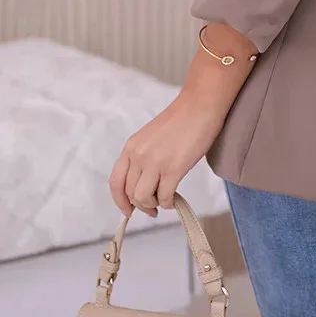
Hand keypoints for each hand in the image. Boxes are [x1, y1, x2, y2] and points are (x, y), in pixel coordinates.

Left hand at [109, 94, 224, 217]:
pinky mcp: (173, 169)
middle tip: (153, 209)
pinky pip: (164, 197)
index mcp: (131, 147)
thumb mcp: (151, 137)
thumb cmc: (182, 119)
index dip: (120, 201)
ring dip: (153, 205)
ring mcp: (154, 163)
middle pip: (130, 193)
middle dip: (141, 205)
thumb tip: (145, 183)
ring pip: (143, 198)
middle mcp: (138, 156)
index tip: (128, 211)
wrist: (200, 105)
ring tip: (164, 201)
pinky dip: (168, 203)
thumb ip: (143, 157)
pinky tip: (175, 200)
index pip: (116, 182)